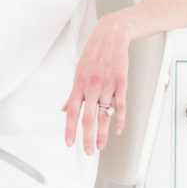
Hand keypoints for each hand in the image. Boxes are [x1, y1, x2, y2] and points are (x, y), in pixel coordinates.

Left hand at [61, 17, 129, 153]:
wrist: (111, 36)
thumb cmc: (94, 53)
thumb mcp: (78, 71)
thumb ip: (73, 93)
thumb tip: (65, 108)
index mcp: (79, 84)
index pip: (73, 112)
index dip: (70, 129)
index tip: (70, 143)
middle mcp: (92, 86)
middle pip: (88, 118)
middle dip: (87, 138)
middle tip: (88, 151)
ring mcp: (107, 85)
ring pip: (105, 115)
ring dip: (102, 134)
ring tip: (100, 146)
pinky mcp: (121, 83)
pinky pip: (121, 106)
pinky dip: (120, 120)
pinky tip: (118, 130)